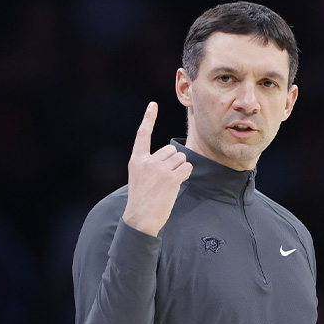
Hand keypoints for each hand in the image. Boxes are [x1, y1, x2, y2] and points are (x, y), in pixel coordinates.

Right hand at [122, 102, 192, 236]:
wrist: (140, 218)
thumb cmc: (141, 200)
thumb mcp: (138, 178)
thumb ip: (149, 164)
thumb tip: (173, 156)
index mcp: (137, 160)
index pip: (142, 135)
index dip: (148, 119)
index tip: (153, 105)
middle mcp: (147, 161)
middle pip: (171, 150)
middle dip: (173, 162)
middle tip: (164, 179)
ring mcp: (159, 169)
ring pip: (181, 158)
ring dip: (180, 169)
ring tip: (169, 183)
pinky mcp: (171, 178)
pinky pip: (187, 168)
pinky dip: (185, 175)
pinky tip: (176, 184)